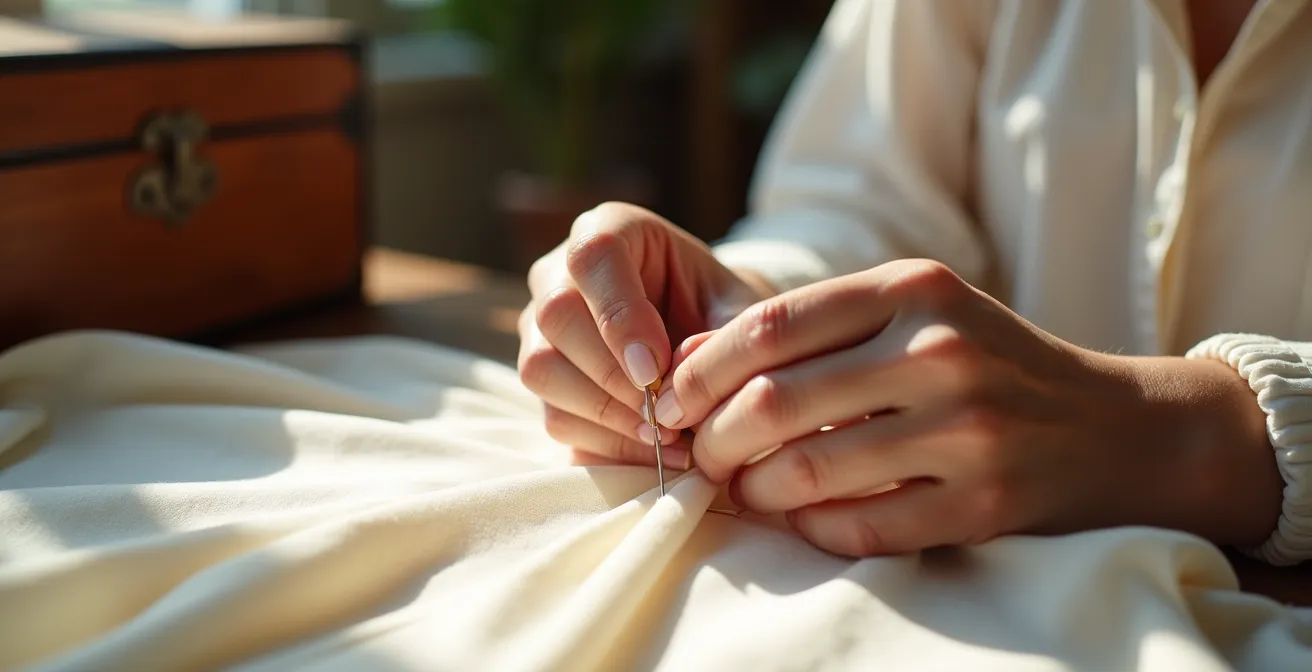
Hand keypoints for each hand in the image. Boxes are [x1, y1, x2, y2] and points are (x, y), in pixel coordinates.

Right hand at [517, 202, 774, 466]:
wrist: (704, 335)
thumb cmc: (721, 309)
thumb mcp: (739, 310)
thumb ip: (724, 331)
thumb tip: (684, 368)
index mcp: (610, 230)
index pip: (593, 257)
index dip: (620, 316)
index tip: (656, 369)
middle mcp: (560, 271)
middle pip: (556, 317)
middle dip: (613, 376)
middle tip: (668, 415)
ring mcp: (540, 326)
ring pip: (542, 369)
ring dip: (606, 414)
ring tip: (667, 437)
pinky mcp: (544, 377)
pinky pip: (554, 416)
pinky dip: (604, 443)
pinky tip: (652, 450)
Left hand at [655, 259, 1282, 555]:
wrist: (1112, 426)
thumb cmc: (987, 362)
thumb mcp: (911, 315)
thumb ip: (812, 329)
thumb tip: (689, 361)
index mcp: (913, 288)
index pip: (771, 325)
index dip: (702, 370)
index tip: (670, 400)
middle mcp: (940, 349)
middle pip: (776, 401)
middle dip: (715, 438)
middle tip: (699, 456)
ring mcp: (966, 429)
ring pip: (810, 470)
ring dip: (757, 490)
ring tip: (747, 488)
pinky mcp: (982, 501)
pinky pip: (862, 527)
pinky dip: (814, 528)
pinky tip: (804, 517)